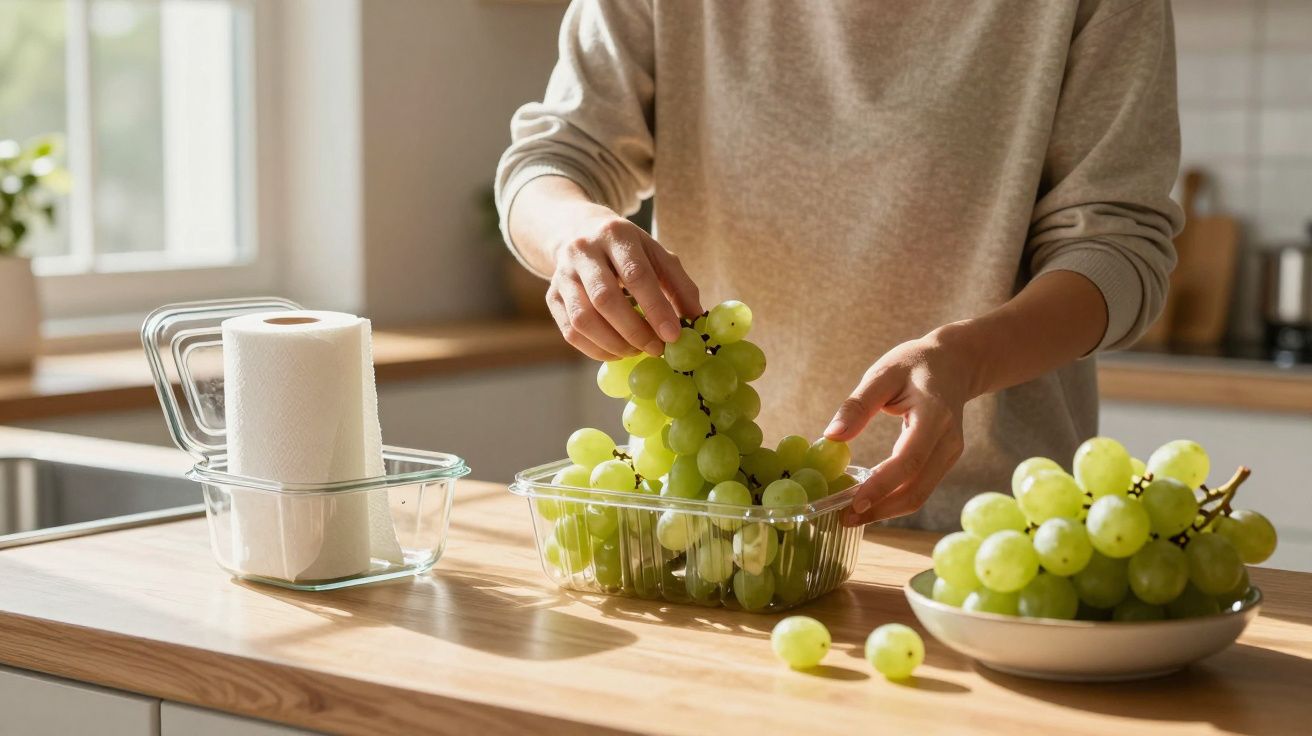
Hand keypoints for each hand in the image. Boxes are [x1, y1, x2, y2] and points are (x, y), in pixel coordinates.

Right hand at [546, 205, 701, 360]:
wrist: (577, 231)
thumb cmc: (627, 250)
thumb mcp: (657, 254)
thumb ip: (680, 285)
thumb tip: (696, 320)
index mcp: (616, 234)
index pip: (636, 275)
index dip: (656, 308)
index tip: (673, 336)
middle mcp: (584, 251)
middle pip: (605, 299)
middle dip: (635, 331)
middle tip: (656, 349)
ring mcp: (563, 274)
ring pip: (583, 319)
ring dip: (614, 344)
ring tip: (637, 351)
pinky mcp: (551, 296)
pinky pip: (570, 332)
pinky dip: (596, 349)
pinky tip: (617, 351)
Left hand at [824, 327, 983, 525]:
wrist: (954, 364)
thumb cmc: (914, 364)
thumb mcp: (882, 374)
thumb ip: (858, 405)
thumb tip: (831, 436)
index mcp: (934, 415)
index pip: (908, 460)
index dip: (881, 486)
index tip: (852, 503)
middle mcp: (948, 441)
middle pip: (916, 488)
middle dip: (880, 510)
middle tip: (843, 519)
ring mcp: (950, 454)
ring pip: (919, 494)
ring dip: (886, 510)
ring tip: (851, 515)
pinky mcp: (944, 461)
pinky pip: (920, 487)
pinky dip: (894, 499)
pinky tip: (869, 501)